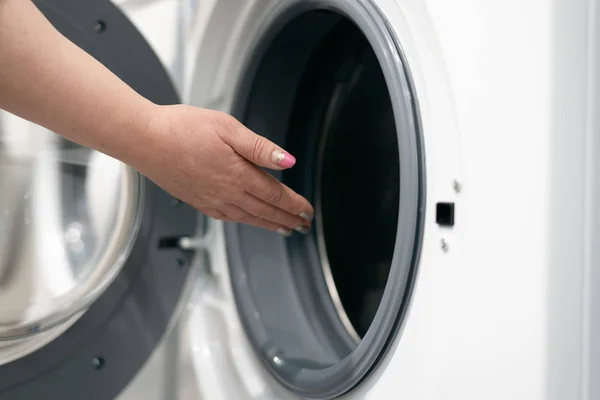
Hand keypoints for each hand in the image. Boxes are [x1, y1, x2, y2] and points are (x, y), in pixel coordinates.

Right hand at [135, 104, 312, 235]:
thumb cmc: (182, 128)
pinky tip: (249, 220)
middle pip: (266, 211)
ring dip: (270, 224)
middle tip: (304, 225)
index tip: (308, 210)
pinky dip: (245, 222)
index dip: (295, 204)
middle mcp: (227, 192)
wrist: (144, 140)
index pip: (276, 194)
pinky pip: (228, 217)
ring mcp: (211, 200)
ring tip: (284, 229)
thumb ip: (259, 148)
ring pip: (249, 218)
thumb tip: (287, 161)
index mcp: (238, 174)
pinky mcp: (198, 201)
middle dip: (289, 219)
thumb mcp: (228, 128)